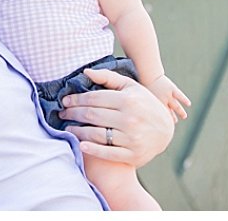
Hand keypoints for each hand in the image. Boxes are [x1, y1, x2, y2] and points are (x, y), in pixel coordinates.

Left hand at [58, 68, 173, 167]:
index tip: (65, 101)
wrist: (165, 132)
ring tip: (68, 128)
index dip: (76, 99)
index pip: (94, 99)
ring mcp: (131, 138)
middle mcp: (130, 119)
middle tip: (62, 113)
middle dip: (73, 114)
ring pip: (96, 134)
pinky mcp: (133, 155)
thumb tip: (86, 72)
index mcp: (128, 100)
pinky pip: (107, 153)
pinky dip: (92, 150)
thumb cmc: (144, 105)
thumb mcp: (131, 87)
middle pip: (92, 115)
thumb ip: (108, 77)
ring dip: (78, 131)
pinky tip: (80, 145)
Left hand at [146, 74, 190, 121]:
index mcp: (154, 104)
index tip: (166, 123)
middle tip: (175, 122)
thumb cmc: (144, 83)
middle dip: (172, 117)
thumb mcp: (142, 93)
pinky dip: (184, 100)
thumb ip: (143, 100)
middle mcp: (162, 101)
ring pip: (176, 106)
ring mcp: (168, 95)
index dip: (164, 119)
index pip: (160, 114)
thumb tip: (137, 106)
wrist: (149, 75)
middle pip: (168, 112)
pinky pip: (180, 96)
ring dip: (180, 112)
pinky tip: (188, 104)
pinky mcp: (172, 89)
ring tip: (184, 116)